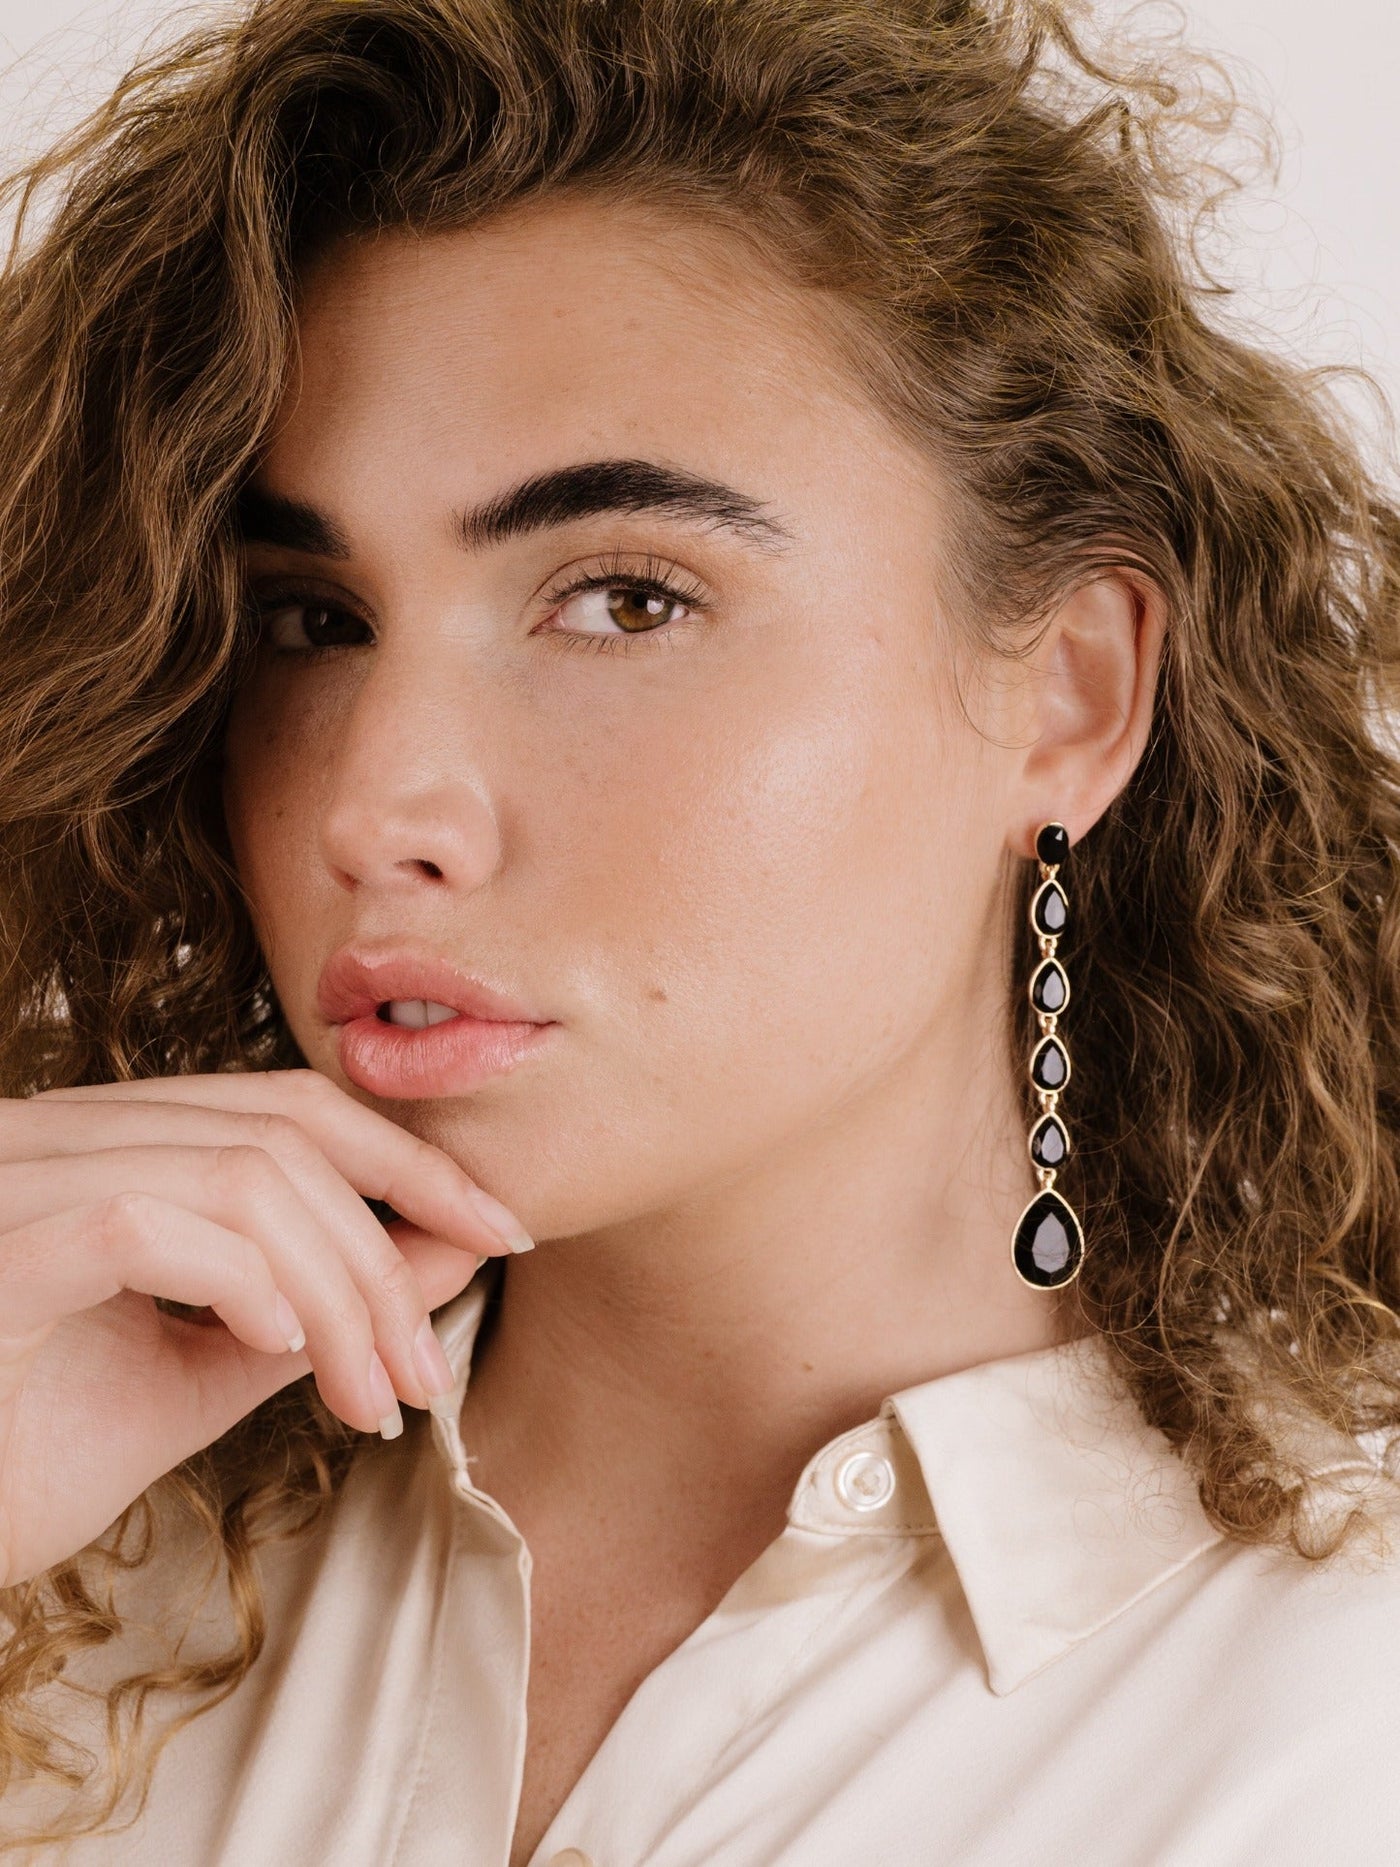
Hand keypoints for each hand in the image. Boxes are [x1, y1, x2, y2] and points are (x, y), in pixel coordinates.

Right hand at [0, 1067, 529, 1587]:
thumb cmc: (17, 1457)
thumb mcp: (190, 1381)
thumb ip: (307, 1312)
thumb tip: (446, 1253)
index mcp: (102, 1149)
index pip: (284, 1108)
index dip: (406, 1161)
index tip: (498, 1232)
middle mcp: (54, 1135)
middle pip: (282, 1132)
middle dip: (392, 1239)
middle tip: (429, 1364)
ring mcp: (17, 1179)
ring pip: (239, 1177)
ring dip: (339, 1290)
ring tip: (370, 1394)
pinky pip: (147, 1221)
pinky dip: (240, 1281)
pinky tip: (278, 1353)